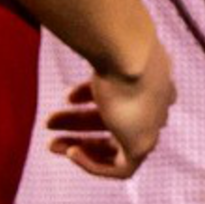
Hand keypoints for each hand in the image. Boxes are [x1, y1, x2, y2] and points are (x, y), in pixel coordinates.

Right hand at [45, 51, 173, 181]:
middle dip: (80, 124)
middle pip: (114, 120)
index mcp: (152, 81)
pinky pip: (120, 168)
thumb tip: (83, 34)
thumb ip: (100, 52)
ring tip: (50, 142)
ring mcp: (150, 127)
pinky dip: (93, 164)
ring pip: (113, 143)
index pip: (122, 97)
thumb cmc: (114, 47)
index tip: (69, 99)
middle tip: (50, 124)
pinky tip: (70, 153)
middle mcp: (154, 105)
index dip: (90, 100)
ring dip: (79, 142)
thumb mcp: (105, 50)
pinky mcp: (142, 147)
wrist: (128, 56)